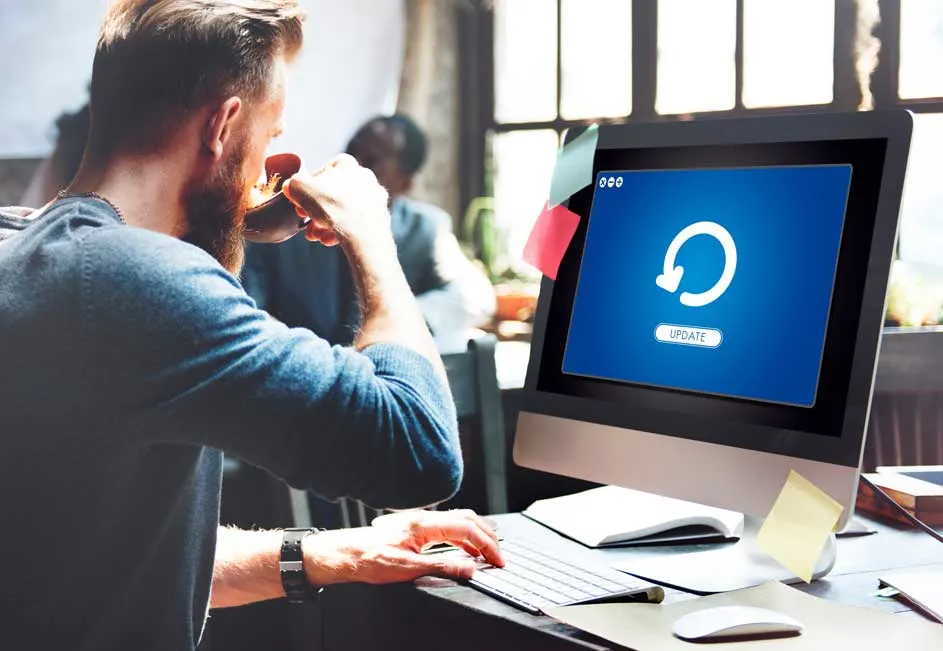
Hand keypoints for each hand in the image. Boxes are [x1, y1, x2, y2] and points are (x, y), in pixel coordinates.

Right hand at [281, 153, 391, 249]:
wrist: (362, 231)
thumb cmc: (332, 205)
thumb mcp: (299, 188)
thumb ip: (292, 184)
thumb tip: (290, 186)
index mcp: (345, 163)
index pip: (320, 174)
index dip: (306, 190)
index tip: (299, 204)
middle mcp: (364, 176)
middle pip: (332, 195)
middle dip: (316, 212)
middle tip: (306, 224)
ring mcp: (374, 197)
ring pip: (344, 210)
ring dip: (326, 224)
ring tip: (316, 236)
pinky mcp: (380, 216)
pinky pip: (356, 222)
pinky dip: (342, 231)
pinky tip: (330, 241)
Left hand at [302, 509, 503, 585]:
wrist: (346, 554)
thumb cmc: (369, 559)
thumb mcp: (407, 569)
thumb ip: (441, 566)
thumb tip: (469, 568)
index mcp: (424, 524)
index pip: (467, 529)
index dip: (486, 545)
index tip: (497, 560)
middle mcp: (424, 518)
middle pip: (467, 519)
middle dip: (487, 537)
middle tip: (498, 557)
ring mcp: (420, 521)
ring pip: (458, 520)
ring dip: (476, 535)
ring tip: (487, 554)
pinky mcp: (416, 528)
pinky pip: (448, 526)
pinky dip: (463, 537)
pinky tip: (465, 550)